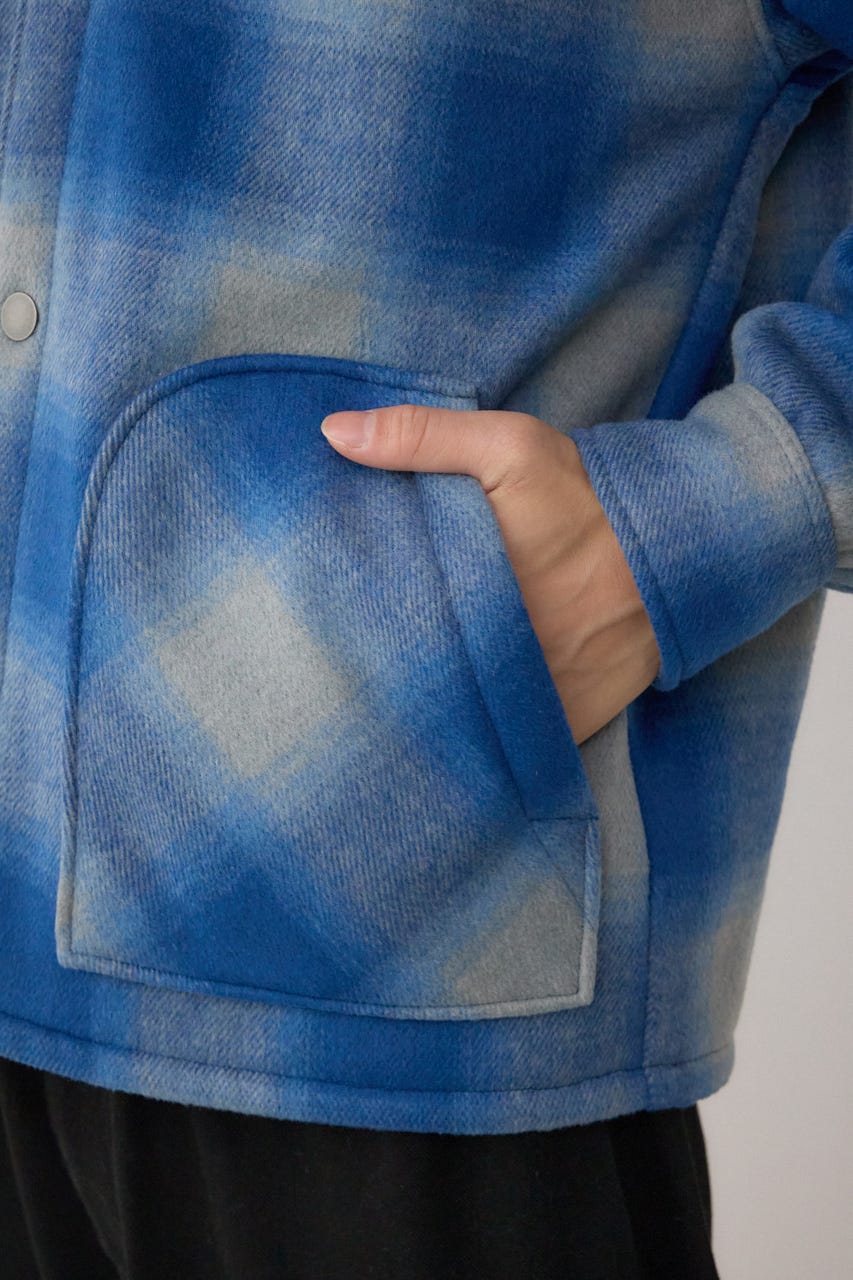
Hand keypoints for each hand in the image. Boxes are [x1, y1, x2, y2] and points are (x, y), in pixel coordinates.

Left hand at [320, 404, 660, 743]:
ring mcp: (532, 702)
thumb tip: (333, 434)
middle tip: (350, 661)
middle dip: (383, 671)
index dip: (351, 622)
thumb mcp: (508, 448)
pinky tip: (458, 719)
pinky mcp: (565, 726)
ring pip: (456, 720)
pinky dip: (482, 737)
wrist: (684, 550)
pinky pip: (506, 746)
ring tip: (395, 696)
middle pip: (412, 680)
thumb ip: (419, 437)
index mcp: (466, 593)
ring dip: (429, 709)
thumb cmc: (588, 498)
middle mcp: (495, 659)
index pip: (381, 624)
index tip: (330, 612)